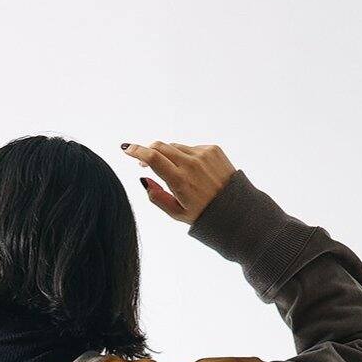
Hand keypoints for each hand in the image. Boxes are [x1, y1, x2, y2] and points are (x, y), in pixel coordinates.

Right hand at [120, 142, 235, 224]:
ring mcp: (203, 154)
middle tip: (143, 161)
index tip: (126, 149)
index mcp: (180, 181)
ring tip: (174, 172)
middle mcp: (191, 164)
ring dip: (168, 155)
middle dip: (148, 151)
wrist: (236, 209)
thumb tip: (144, 179)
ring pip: (175, 147)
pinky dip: (186, 156)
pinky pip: (191, 148)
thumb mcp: (176, 213)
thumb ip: (157, 197)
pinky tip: (193, 171)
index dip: (136, 151)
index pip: (153, 158)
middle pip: (161, 146)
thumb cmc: (203, 215)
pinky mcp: (213, 149)